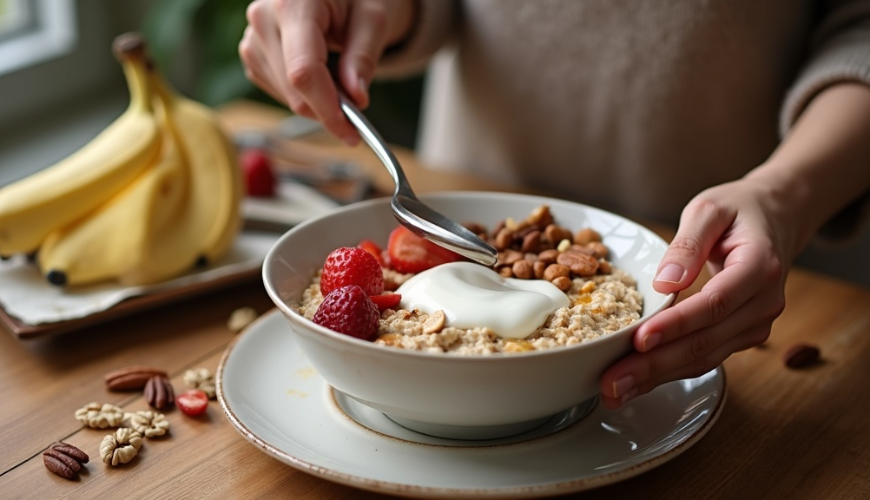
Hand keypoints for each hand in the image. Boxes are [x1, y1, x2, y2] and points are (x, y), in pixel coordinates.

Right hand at [239, 0, 414, 144]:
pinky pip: (279, 92)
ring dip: (317, 101)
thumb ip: (363, 59)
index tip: (351, 132)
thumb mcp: (373, 21)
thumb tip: (356, 98)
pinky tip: (319, 74)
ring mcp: (252, 37)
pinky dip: (304, 95)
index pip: (304, 71)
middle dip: (328, 109)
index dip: (327, 108)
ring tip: (340, 76)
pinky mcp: (252, 54)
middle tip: (357, 110)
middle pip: (294, 88)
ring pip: (287, 96)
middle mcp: (263, 17)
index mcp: (293, 3)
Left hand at [599, 177, 794, 407]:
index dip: (675, 325)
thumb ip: (688, 243)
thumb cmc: (739, 211)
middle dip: (655, 365)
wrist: (776, 219)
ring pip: (704, 358)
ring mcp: (755, 325)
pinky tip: (636, 382)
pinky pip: (704, 357)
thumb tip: (664, 282)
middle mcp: (763, 304)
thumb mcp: (710, 210)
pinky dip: (669, 371)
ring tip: (615, 390)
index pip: (713, 304)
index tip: (639, 339)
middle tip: (613, 381)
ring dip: (657, 378)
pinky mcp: (741, 335)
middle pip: (705, 342)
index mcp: (759, 267)